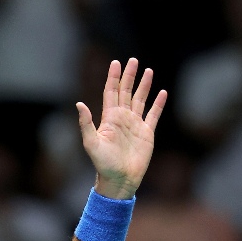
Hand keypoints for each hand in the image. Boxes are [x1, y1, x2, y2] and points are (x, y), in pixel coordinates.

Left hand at [77, 58, 166, 199]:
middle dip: (129, 76)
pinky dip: (158, 104)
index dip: (113, 77)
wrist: (120, 180)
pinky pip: (154, 115)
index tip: (116, 62)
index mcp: (109, 118)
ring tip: (148, 71)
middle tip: (133, 60)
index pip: (111, 92)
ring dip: (144, 85)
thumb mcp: (91, 143)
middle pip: (126, 91)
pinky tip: (162, 92)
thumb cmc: (103, 164)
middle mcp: (122, 118)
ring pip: (140, 100)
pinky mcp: (147, 133)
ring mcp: (135, 125)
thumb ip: (86, 124)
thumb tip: (79, 104)